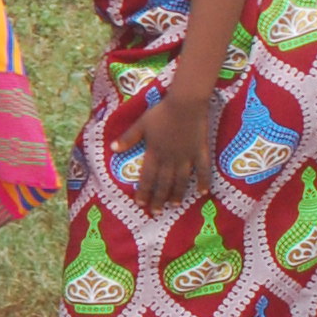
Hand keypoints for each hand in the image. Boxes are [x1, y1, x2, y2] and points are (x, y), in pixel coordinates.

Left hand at [131, 83, 214, 210]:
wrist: (185, 104)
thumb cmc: (161, 112)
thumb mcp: (141, 124)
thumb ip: (128, 138)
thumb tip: (113, 149)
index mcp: (155, 153)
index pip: (147, 177)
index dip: (143, 191)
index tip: (140, 204)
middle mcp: (170, 159)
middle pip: (164, 183)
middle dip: (159, 199)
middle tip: (156, 212)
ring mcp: (187, 157)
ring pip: (182, 180)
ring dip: (177, 194)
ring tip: (175, 205)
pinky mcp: (200, 151)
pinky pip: (204, 169)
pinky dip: (204, 181)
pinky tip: (203, 192)